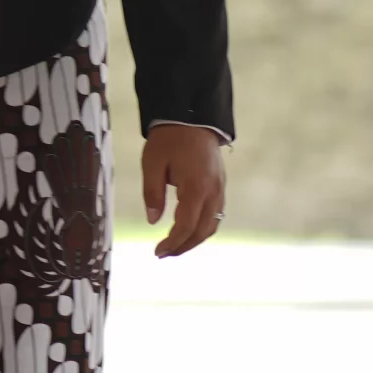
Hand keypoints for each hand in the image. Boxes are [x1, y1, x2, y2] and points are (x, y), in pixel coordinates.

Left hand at [142, 123, 226, 259]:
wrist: (192, 117)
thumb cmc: (169, 139)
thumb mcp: (153, 163)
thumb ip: (152, 192)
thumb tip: (153, 220)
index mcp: (197, 187)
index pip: (187, 225)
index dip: (173, 242)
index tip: (157, 252)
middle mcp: (213, 192)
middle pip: (202, 231)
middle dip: (183, 246)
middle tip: (163, 254)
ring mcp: (220, 189)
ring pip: (212, 225)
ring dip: (194, 240)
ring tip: (174, 247)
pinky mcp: (220, 186)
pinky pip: (216, 215)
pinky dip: (202, 228)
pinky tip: (188, 231)